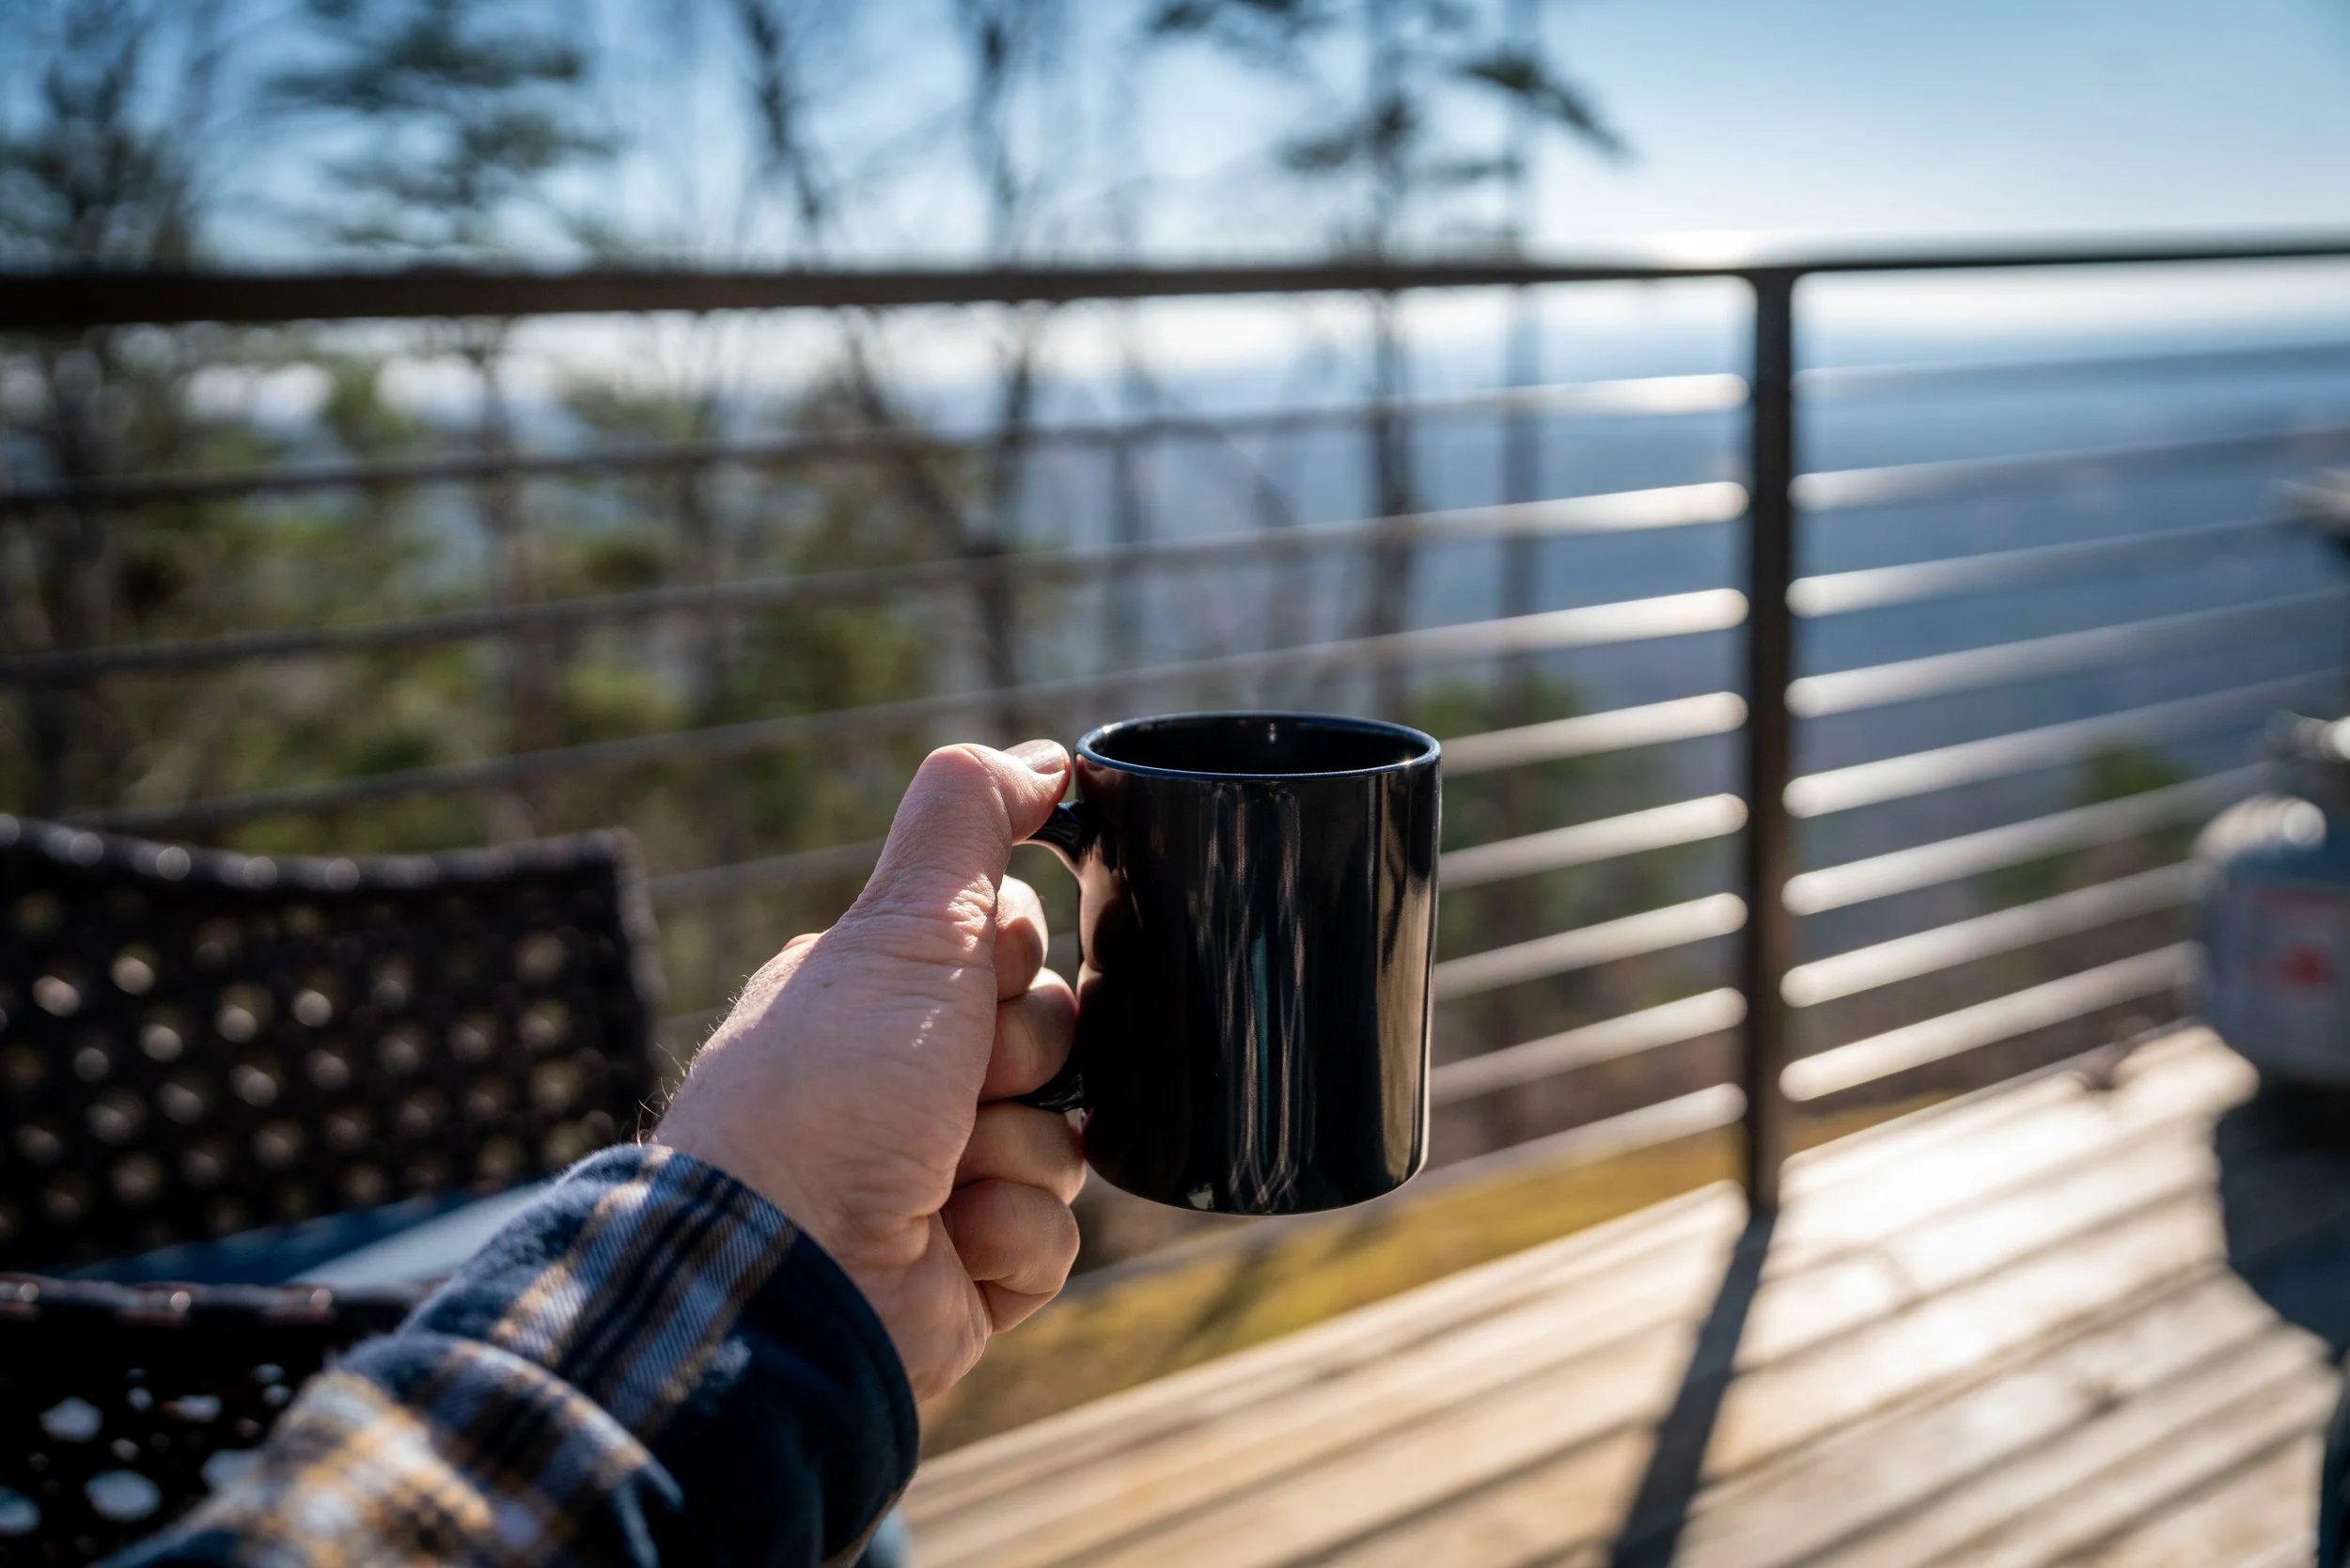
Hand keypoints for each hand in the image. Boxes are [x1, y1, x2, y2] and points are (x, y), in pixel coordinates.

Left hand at [654, 741, 1085, 1400]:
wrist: (786, 1272)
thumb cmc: (832, 1085)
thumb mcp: (901, 921)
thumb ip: (966, 819)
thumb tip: (1040, 755)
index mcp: (882, 996)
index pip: (1014, 943)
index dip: (1012, 957)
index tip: (970, 979)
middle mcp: (905, 1085)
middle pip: (1052, 1037)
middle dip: (1021, 1059)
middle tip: (958, 1084)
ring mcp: (938, 1182)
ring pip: (1063, 1142)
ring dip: (1015, 1156)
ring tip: (942, 1176)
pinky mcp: (968, 1274)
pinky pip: (1056, 1238)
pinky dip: (1011, 1239)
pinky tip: (948, 1243)